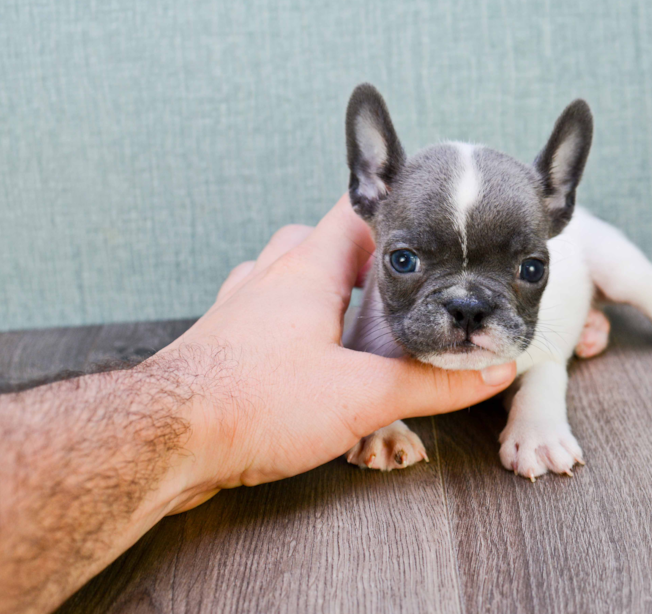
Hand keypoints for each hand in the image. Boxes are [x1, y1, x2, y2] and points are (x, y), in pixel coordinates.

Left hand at [160, 195, 517, 511]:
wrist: (161, 439)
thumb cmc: (255, 404)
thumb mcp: (361, 396)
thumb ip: (431, 384)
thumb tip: (490, 370)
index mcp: (307, 271)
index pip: (355, 212)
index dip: (393, 212)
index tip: (427, 221)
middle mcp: (269, 278)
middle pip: (318, 241)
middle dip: (358, 256)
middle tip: (394, 284)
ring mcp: (238, 308)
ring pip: (282, 274)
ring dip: (316, 285)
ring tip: (348, 315)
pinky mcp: (218, 342)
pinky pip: (257, 312)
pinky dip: (283, 320)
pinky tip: (296, 352)